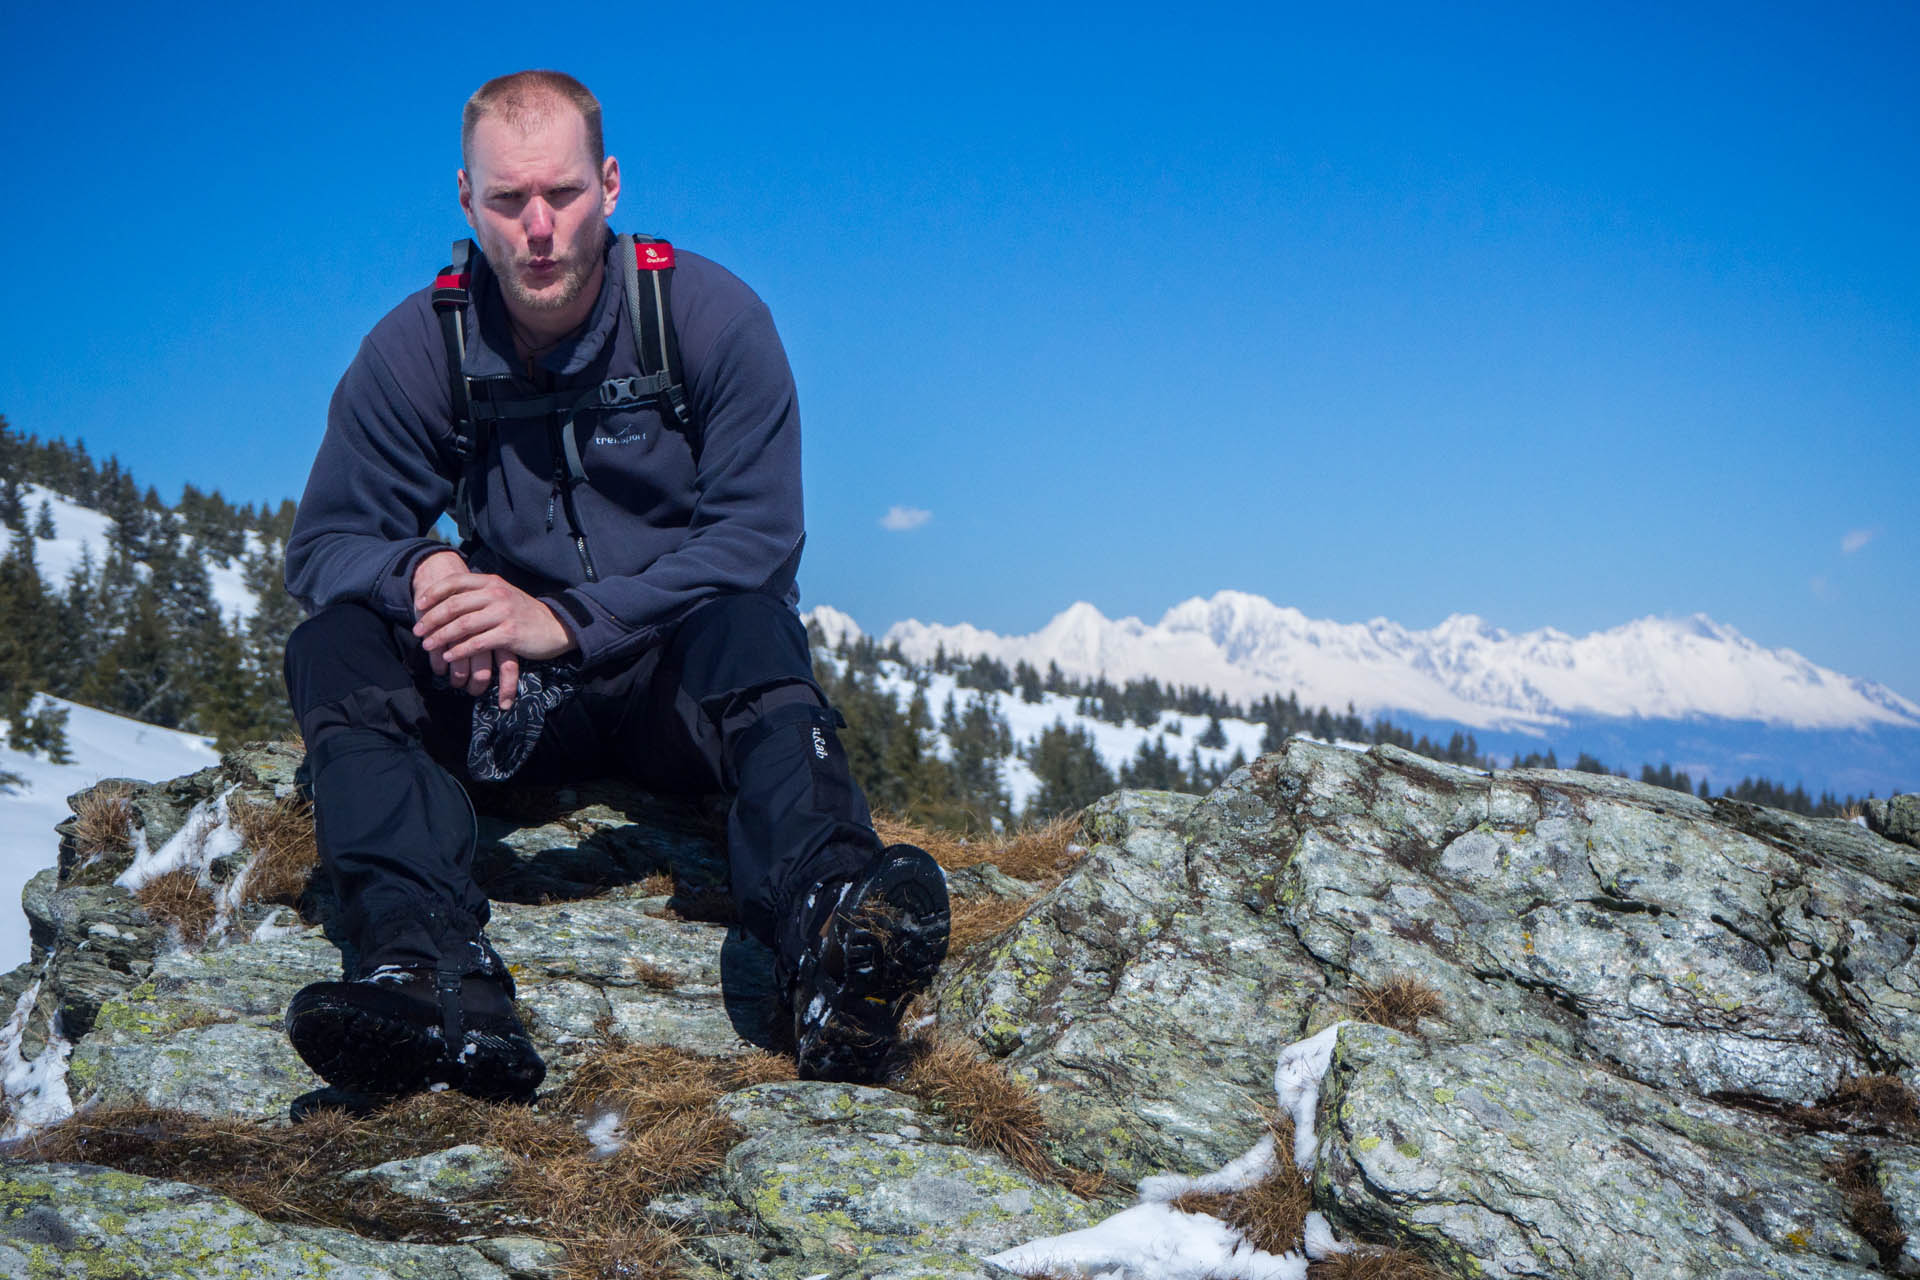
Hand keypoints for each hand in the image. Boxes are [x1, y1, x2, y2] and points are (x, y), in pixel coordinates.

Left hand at [411, 557, 573, 709]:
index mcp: (492, 582)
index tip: (419, 605)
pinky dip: (460, 650)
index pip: (455, 582)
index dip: (433, 593)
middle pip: (454, 605)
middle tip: (418, 631)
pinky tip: (449, 656)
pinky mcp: (509, 633)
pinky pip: (477, 643)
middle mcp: (496, 594)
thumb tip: (449, 598)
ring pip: (463, 625)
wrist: (556, 626)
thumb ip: (480, 593)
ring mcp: (503, 613)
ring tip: (428, 645)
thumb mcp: (503, 595)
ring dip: (441, 637)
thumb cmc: (525, 613)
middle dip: (431, 619)